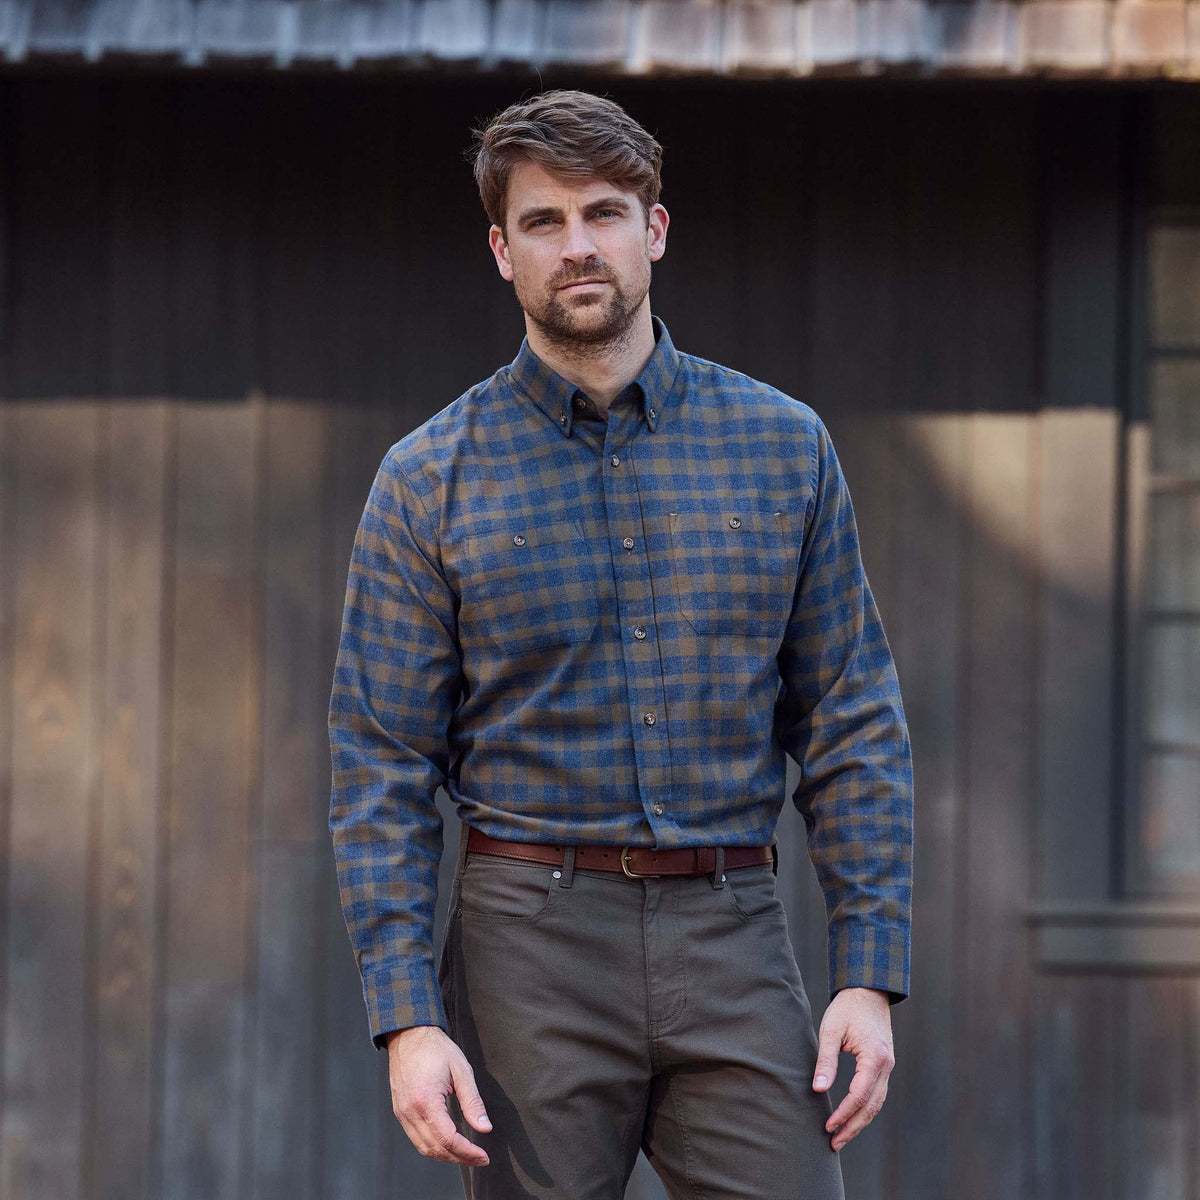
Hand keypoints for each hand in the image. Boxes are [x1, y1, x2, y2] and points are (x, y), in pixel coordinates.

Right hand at [386, 1025, 492, 1166]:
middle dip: (459, 1158)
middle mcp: (409, 1111)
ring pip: (424, 1147)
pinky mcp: (400, 1111)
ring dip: (446, 1156)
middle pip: (435, 1149)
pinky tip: (448, 1144)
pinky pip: (416, 1138)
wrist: (410, 1034)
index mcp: (425, 1100)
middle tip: (479, 1159)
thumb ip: (473, 1102)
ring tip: (466, 1155)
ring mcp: (402, 1113)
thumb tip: (485, 1128)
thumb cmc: (436, 1048)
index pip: (448, 1139)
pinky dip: (433, 1146)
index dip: (467, 1152)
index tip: (484, 1156)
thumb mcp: (461, 1070)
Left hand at [811, 987, 895, 1151]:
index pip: (859, 1095)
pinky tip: (852, 1117)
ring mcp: (888, 1066)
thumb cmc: (847, 1009)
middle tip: (834, 1143)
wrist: (868, 991)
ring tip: (841, 1136)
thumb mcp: (831, 1030)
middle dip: (852, 1126)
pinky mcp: (884, 1065)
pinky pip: (877, 1094)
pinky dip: (865, 1109)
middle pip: (871, 1106)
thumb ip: (826, 1060)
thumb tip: (818, 1089)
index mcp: (874, 1057)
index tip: (828, 1126)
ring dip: (860, 1121)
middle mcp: (886, 1065)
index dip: (844, 1114)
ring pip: (877, 1103)